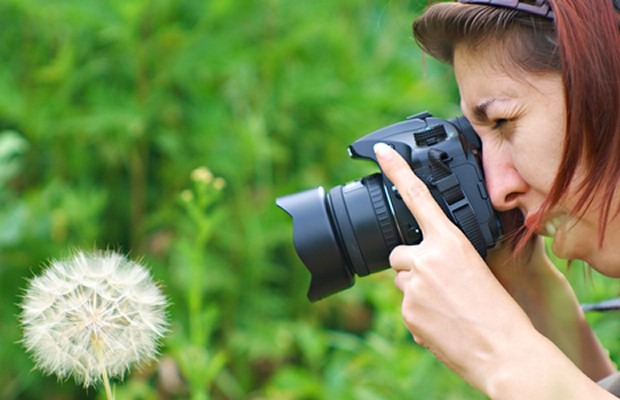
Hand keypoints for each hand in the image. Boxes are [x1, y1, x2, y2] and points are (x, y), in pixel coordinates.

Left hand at [373, 143, 535, 387]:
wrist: (504, 350)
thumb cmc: (500, 310)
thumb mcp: (477, 268)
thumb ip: (447, 257)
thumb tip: (425, 266)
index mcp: (450, 241)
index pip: (417, 196)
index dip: (397, 170)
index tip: (381, 151)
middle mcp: (426, 258)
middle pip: (399, 252)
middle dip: (411, 263)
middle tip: (438, 283)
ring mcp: (413, 286)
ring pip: (401, 280)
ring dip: (416, 287)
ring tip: (446, 305)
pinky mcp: (407, 312)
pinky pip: (405, 305)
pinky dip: (419, 312)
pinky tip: (443, 322)